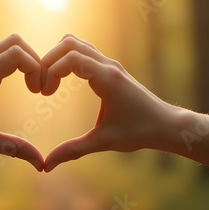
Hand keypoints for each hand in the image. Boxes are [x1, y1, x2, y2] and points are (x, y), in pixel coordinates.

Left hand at [0, 34, 43, 171]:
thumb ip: (15, 148)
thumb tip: (41, 163)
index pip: (16, 54)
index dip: (35, 67)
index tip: (37, 91)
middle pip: (14, 42)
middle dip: (33, 59)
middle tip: (38, 84)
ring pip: (5, 45)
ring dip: (23, 59)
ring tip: (31, 84)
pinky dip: (12, 61)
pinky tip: (17, 82)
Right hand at [41, 34, 174, 171]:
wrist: (166, 125)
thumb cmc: (139, 132)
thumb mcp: (103, 142)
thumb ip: (73, 150)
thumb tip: (46, 166)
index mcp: (107, 78)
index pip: (71, 58)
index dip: (51, 71)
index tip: (45, 94)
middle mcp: (108, 66)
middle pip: (69, 43)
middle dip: (49, 60)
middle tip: (42, 86)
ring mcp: (110, 64)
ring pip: (76, 44)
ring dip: (58, 57)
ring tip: (50, 82)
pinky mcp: (111, 69)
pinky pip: (84, 52)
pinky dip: (68, 59)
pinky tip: (63, 81)